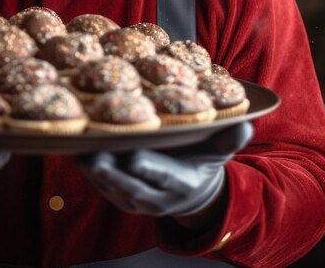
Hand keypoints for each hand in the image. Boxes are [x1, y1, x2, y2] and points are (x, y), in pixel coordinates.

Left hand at [76, 121, 252, 218]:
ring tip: (81, 153)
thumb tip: (246, 123)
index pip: (164, 175)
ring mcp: (139, 201)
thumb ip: (228, 139)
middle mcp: (158, 197)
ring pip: (113, 189)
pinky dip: (90, 175)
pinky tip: (78, 155)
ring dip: (95, 174)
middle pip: (131, 186)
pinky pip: (104, 189)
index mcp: (181, 182)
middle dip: (111, 172)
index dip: (148, 167)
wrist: (193, 195)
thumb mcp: (218, 152)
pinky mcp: (123, 199)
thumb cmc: (202, 163)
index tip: (132, 155)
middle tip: (93, 154)